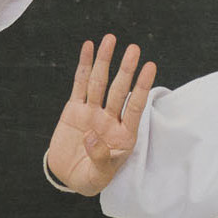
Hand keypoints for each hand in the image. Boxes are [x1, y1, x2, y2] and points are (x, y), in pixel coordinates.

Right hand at [44, 35, 156, 194]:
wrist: (67, 176)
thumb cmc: (90, 178)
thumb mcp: (98, 177)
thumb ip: (101, 159)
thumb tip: (93, 136)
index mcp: (123, 136)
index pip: (135, 107)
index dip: (142, 87)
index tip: (150, 67)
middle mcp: (109, 120)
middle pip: (119, 90)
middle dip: (126, 70)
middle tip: (134, 49)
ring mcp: (92, 112)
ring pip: (99, 82)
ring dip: (105, 61)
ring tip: (111, 39)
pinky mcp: (74, 110)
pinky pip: (79, 84)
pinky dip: (84, 66)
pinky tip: (88, 48)